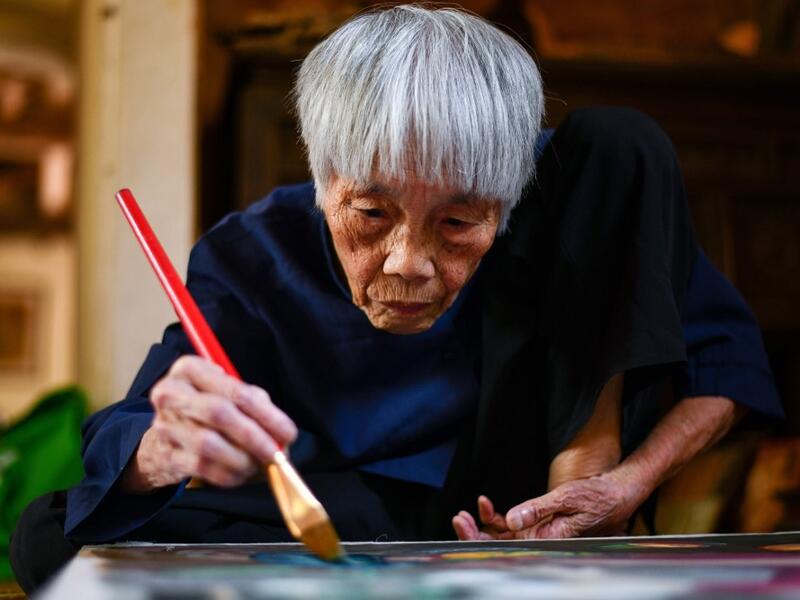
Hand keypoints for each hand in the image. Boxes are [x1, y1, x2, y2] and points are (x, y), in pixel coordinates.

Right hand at [120, 355, 297, 492]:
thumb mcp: (230, 392)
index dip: (266, 414)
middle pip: (219, 413)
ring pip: (209, 444)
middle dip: (254, 436)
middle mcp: (171, 393)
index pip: (235, 390)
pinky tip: (242, 474)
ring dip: (242, 459)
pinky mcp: (165, 454)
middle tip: (276, 453)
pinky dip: (228, 474)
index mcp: (189, 368)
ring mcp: (165, 425)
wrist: (167, 435)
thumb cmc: (207, 407)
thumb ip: (256, 404)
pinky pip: (202, 467)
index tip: (288, 433)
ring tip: (259, 465)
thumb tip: (281, 433)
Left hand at [452, 471, 634, 539]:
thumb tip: (511, 519)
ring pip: (502, 538)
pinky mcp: (538, 526)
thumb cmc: (596, 497)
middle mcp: (540, 542)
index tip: (464, 524)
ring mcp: (537, 534)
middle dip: (475, 535)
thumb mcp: (567, 498)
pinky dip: (496, 517)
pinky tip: (486, 505)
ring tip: (465, 513)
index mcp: (547, 540)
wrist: (615, 493)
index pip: (507, 549)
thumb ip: (538, 509)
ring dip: (481, 526)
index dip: (481, 540)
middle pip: (500, 546)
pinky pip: (511, 527)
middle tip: (458, 518)